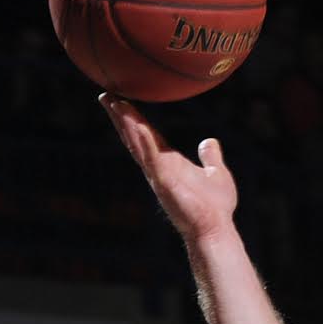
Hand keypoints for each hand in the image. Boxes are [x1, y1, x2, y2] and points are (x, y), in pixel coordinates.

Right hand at [100, 94, 236, 241]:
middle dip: (121, 117)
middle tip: (106, 95)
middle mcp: (158, 167)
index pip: (146, 135)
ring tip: (115, 104)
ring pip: (138, 145)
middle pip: (135, 137)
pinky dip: (145, 142)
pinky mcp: (165, 184)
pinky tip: (139, 126)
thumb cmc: (215, 206)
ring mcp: (159, 175)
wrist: (215, 228)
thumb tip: (209, 142)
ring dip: (127, 124)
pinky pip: (153, 159)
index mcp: (168, 162)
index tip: (120, 100)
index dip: (133, 118)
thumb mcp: (215, 173)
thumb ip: (210, 157)